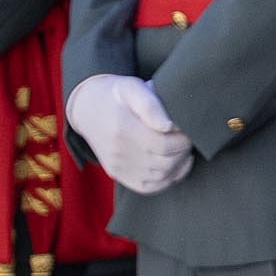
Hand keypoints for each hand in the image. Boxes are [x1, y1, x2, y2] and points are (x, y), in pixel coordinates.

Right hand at [66, 74, 194, 196]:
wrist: (86, 108)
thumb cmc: (115, 94)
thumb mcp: (131, 87)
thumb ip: (151, 105)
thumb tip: (168, 126)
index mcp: (124, 129)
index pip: (164, 145)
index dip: (183, 140)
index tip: (188, 130)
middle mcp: (119, 152)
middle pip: (164, 163)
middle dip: (183, 152)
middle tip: (188, 139)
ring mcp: (118, 166)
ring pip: (159, 178)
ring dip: (178, 166)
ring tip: (182, 150)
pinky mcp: (118, 174)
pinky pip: (148, 187)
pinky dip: (167, 180)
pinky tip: (175, 166)